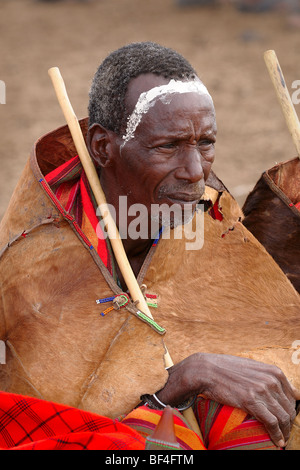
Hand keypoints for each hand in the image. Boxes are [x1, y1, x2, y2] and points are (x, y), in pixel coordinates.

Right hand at [156, 352, 299, 446]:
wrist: (206, 370)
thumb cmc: (226, 367)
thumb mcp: (251, 366)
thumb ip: (266, 375)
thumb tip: (277, 386)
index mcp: (273, 371)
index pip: (293, 394)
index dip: (291, 408)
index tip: (286, 416)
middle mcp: (271, 380)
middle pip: (289, 407)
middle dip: (289, 421)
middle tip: (284, 430)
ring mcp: (262, 391)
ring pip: (284, 417)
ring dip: (285, 431)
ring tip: (282, 438)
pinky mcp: (251, 402)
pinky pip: (272, 423)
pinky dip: (277, 434)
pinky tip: (278, 441)